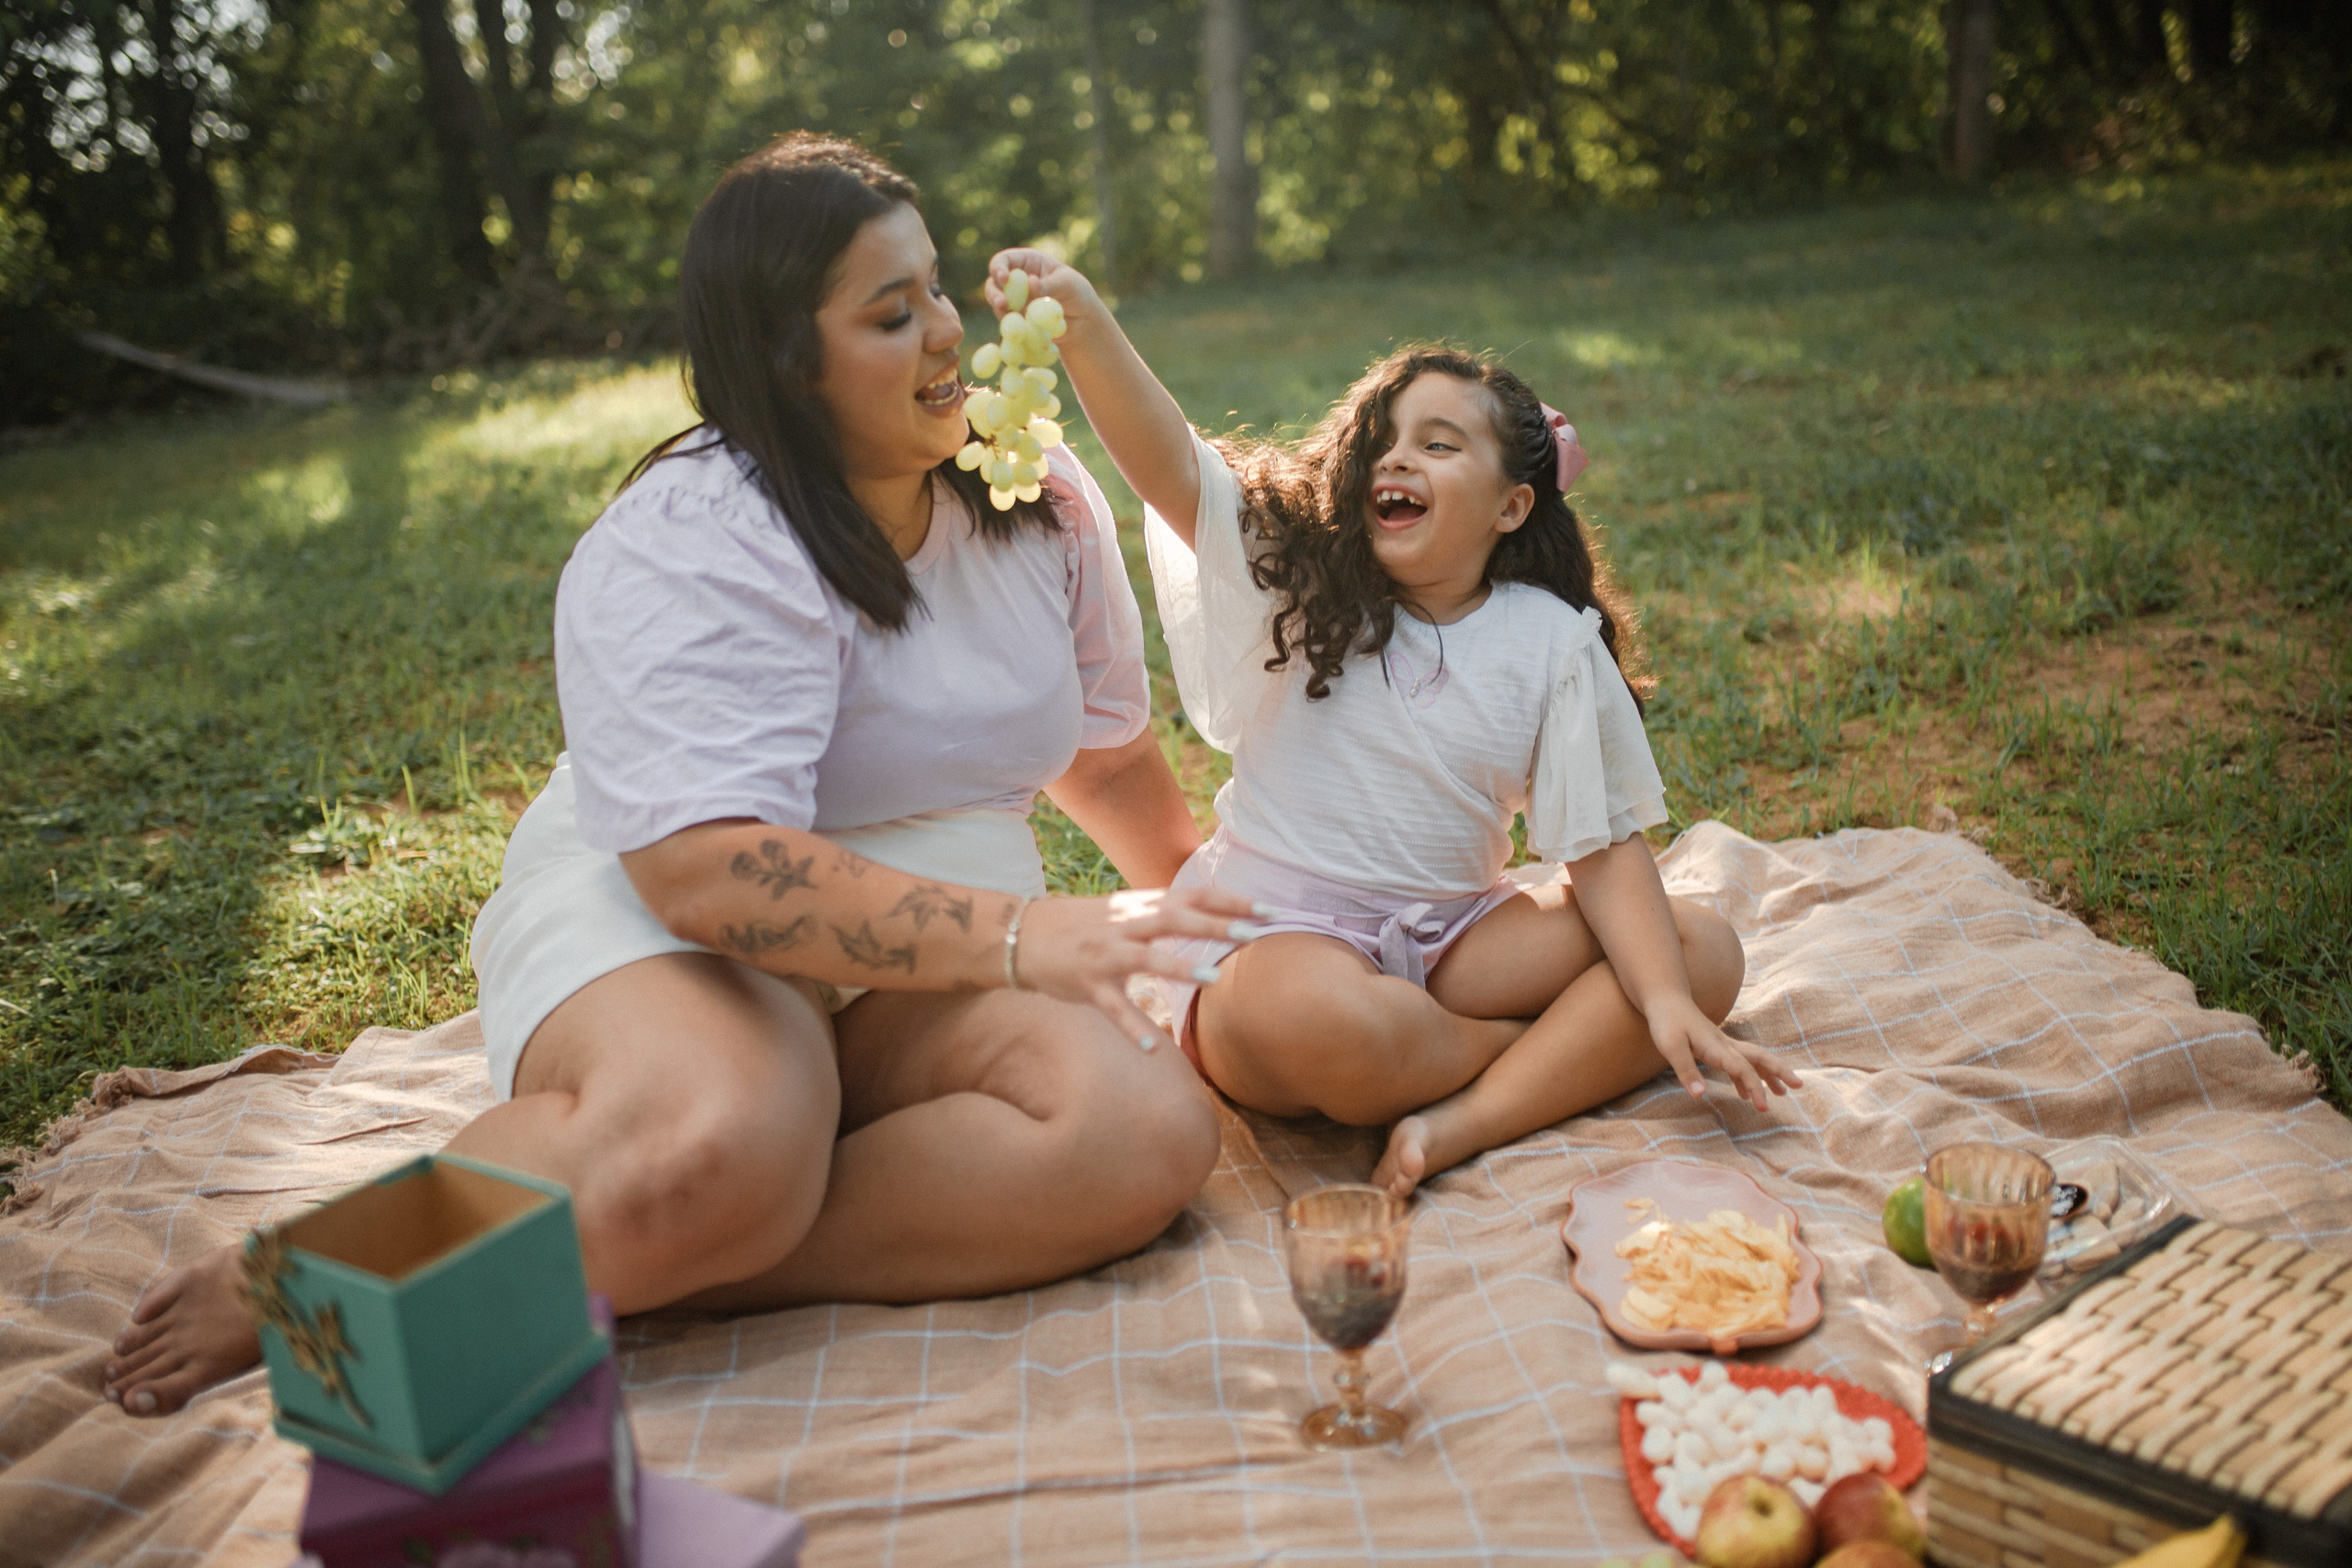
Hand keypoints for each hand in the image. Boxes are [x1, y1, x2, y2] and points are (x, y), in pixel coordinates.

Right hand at [983, 248, 1102, 339]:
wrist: (1082, 320)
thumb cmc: (1076, 292)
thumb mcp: (1068, 284)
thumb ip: (1049, 284)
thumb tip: (1030, 283)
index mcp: (1026, 262)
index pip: (1004, 260)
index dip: (999, 268)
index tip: (1004, 278)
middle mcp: (1016, 281)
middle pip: (993, 284)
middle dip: (994, 294)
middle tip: (1002, 304)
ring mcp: (1014, 301)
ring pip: (998, 305)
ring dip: (1001, 312)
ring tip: (1013, 318)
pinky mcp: (1017, 320)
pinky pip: (1009, 323)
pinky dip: (1013, 326)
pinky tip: (1023, 331)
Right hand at [1014, 886, 1263, 1050]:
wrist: (1020, 935)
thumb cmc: (1081, 925)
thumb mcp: (1123, 910)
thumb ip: (1161, 910)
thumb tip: (1207, 908)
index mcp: (1138, 905)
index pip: (1192, 897)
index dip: (1230, 900)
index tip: (1269, 909)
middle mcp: (1124, 925)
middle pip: (1175, 919)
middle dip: (1215, 924)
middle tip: (1254, 934)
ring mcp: (1105, 954)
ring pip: (1145, 958)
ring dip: (1179, 966)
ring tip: (1214, 978)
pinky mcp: (1086, 984)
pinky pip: (1111, 1008)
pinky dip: (1130, 1028)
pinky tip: (1151, 1049)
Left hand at [1645, 994, 1799, 1112]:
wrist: (1665, 999)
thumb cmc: (1666, 1023)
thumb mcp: (1670, 1048)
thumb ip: (1686, 1071)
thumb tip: (1700, 1095)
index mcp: (1716, 1047)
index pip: (1742, 1068)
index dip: (1755, 1087)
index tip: (1764, 1107)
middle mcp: (1725, 1044)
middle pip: (1759, 1057)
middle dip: (1779, 1072)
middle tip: (1798, 1086)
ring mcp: (1722, 1044)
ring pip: (1753, 1059)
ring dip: (1768, 1075)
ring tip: (1782, 1093)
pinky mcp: (1716, 1045)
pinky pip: (1738, 1062)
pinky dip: (1746, 1077)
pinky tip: (1743, 1093)